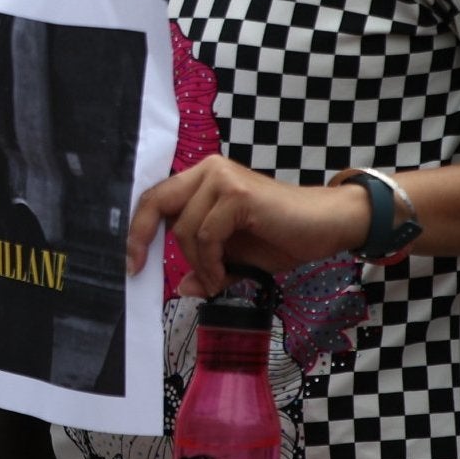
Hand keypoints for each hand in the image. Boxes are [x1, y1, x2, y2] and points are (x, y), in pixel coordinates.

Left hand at [125, 154, 369, 297]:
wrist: (328, 225)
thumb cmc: (281, 237)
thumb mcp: (235, 257)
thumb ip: (207, 266)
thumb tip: (183, 288)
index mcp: (200, 179)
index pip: (154, 198)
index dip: (137, 229)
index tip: (131, 262)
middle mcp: (207, 171)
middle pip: (156, 204)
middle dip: (141, 239)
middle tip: (140, 270)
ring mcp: (222, 178)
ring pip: (184, 228)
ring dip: (197, 264)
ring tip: (216, 281)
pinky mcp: (237, 193)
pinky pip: (206, 234)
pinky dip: (211, 262)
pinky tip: (223, 276)